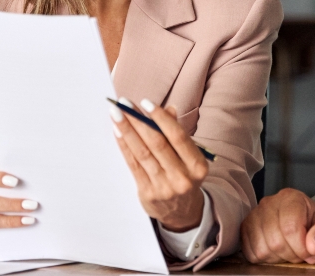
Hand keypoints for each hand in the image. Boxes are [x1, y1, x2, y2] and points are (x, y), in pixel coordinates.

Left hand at [111, 98, 209, 231]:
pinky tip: (117, 132)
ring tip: (116, 114)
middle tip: (124, 103)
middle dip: (139, 121)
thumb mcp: (190, 157)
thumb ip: (178, 134)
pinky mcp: (148, 193)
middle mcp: (182, 177)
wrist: (183, 212)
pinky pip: (133, 165)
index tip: (145, 102)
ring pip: (143, 153)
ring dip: (127, 131)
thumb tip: (168, 109)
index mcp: (198, 166)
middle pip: (157, 144)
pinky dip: (124, 146)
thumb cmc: (185, 176)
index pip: (178, 137)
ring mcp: (164, 187)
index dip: (161, 118)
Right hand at [240, 188, 314, 263]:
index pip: (291, 228)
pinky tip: (275, 251)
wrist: (299, 219)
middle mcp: (269, 203)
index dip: (301, 248)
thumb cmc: (311, 221)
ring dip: (278, 257)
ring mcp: (254, 215)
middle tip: (300, 253)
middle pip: (276, 240)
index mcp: (291, 198)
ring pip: (262, 248)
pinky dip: (264, 258)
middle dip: (291, 254)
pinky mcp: (244, 228)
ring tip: (288, 251)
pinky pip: (250, 252)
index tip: (309, 253)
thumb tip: (313, 246)